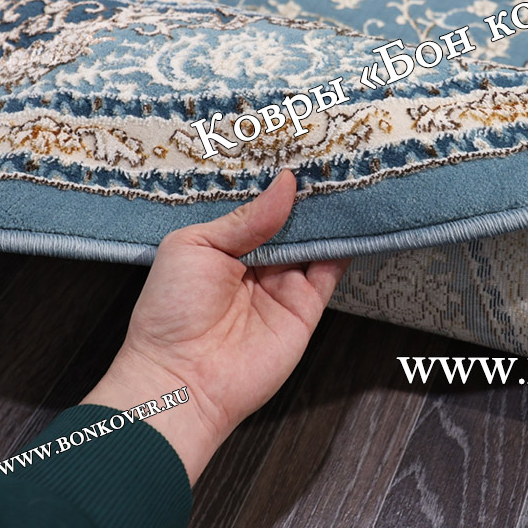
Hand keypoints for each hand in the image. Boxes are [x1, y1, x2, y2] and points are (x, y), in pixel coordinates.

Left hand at [82, 169, 349, 482]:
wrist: (183, 381)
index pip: (258, 204)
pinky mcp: (307, 304)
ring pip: (315, 237)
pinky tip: (357, 214)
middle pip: (291, 218)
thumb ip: (246, 217)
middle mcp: (257, 260)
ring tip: (349, 172)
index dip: (275, 180)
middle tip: (331, 152)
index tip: (298, 146)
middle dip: (308, 190)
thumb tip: (285, 182)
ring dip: (330, 212)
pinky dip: (347, 242)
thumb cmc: (171, 311)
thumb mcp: (196, 246)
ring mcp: (284, 281)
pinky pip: (333, 267)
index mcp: (224, 243)